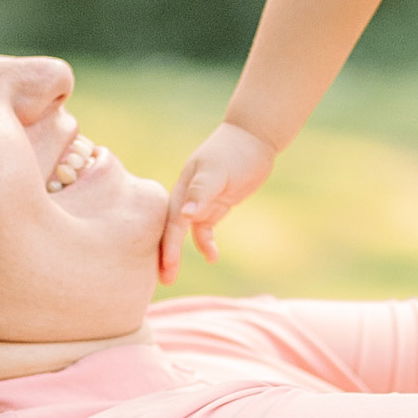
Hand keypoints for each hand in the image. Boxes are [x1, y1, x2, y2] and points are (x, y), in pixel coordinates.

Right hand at [160, 119, 276, 279]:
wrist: (254, 138)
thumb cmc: (233, 151)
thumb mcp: (217, 171)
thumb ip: (200, 192)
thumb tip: (184, 216)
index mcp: (183, 188)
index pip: (172, 221)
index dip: (168, 244)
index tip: (166, 266)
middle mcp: (187, 196)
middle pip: (172, 229)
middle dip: (165, 254)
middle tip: (163, 280)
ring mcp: (201, 201)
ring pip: (185, 232)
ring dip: (179, 252)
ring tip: (172, 276)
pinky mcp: (215, 205)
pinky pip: (204, 228)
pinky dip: (205, 243)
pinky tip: (212, 256)